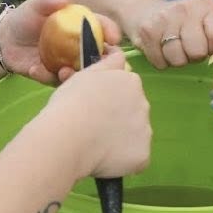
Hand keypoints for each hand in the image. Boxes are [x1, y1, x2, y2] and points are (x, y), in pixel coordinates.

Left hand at [0, 0, 122, 83]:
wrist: (6, 40)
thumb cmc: (25, 18)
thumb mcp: (35, 5)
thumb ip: (48, 0)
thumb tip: (65, 0)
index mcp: (81, 26)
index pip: (102, 27)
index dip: (111, 31)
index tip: (113, 38)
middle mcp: (80, 46)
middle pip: (100, 55)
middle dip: (102, 62)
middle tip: (94, 64)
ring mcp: (69, 63)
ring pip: (82, 74)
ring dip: (77, 75)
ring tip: (62, 72)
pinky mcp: (54, 77)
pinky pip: (56, 81)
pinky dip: (47, 77)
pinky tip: (34, 69)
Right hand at [42, 50, 151, 178]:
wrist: (67, 138)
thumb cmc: (70, 103)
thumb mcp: (86, 73)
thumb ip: (107, 63)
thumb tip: (117, 53)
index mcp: (130, 81)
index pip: (126, 87)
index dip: (109, 96)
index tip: (93, 104)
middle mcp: (144, 104)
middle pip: (133, 110)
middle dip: (118, 116)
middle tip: (92, 124)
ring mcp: (145, 131)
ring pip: (135, 134)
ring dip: (121, 137)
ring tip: (95, 143)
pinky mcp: (143, 155)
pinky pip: (135, 157)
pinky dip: (123, 159)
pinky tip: (104, 158)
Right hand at [125, 0, 212, 69]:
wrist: (145, 12)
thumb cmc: (185, 21)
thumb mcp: (211, 20)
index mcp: (205, 5)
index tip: (206, 42)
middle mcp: (185, 8)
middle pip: (198, 51)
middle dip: (194, 55)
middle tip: (188, 45)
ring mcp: (164, 18)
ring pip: (178, 58)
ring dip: (177, 59)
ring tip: (175, 47)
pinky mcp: (146, 31)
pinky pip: (161, 62)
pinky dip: (162, 61)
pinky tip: (161, 49)